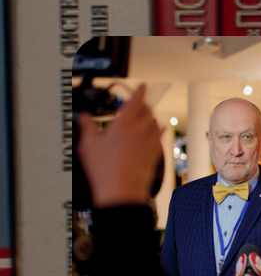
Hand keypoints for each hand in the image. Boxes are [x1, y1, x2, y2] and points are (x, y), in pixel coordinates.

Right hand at [76, 84, 162, 208]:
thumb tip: (84, 117)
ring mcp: (151, 141)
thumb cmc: (105, 170)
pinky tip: (153, 131)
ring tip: (140, 117)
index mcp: (125, 123)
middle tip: (134, 103)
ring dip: (148, 116)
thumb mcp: (88, 145)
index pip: (137, 100)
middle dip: (142, 103)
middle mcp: (142, 129)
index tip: (142, 84)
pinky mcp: (155, 152)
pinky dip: (156, 129)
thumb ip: (87, 126)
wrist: (122, 191)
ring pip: (155, 121)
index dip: (140, 90)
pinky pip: (160, 135)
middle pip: (147, 109)